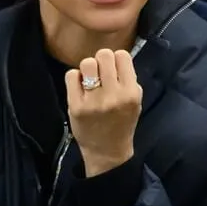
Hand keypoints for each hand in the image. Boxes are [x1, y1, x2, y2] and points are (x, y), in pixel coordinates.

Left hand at [65, 48, 142, 176]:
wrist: (107, 151)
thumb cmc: (122, 122)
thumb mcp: (135, 101)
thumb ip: (127, 79)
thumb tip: (115, 56)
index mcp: (131, 93)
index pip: (122, 55)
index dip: (116, 59)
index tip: (113, 70)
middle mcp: (113, 95)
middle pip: (103, 55)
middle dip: (101, 61)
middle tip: (100, 74)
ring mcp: (93, 101)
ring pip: (87, 63)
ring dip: (87, 68)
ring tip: (89, 80)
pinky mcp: (75, 106)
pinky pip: (71, 75)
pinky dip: (74, 78)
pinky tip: (80, 89)